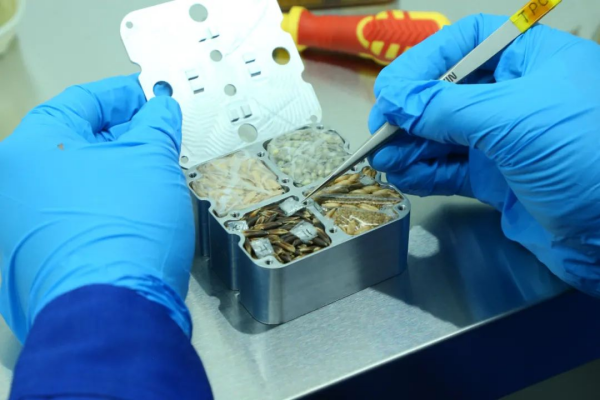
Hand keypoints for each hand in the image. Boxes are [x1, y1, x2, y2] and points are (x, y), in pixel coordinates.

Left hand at [0, 75, 194, 341]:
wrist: (113, 312)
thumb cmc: (126, 227)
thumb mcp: (152, 161)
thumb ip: (157, 125)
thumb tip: (161, 108)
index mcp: (30, 148)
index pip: (81, 101)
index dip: (124, 95)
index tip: (152, 96)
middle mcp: (12, 183)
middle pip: (73, 141)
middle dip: (121, 134)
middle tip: (158, 133)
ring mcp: (18, 225)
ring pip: (73, 180)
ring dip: (113, 170)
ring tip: (152, 171)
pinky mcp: (33, 257)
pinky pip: (71, 213)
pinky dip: (101, 202)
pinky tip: (132, 208)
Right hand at [369, 14, 599, 294]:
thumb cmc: (584, 156)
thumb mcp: (512, 120)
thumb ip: (447, 108)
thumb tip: (395, 100)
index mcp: (532, 62)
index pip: (467, 44)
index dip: (426, 62)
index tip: (393, 90)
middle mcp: (516, 97)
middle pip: (448, 92)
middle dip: (411, 112)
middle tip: (379, 132)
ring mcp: (505, 142)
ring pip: (444, 135)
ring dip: (410, 145)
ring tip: (382, 159)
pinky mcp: (497, 180)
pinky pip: (451, 169)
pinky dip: (424, 172)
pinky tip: (402, 176)